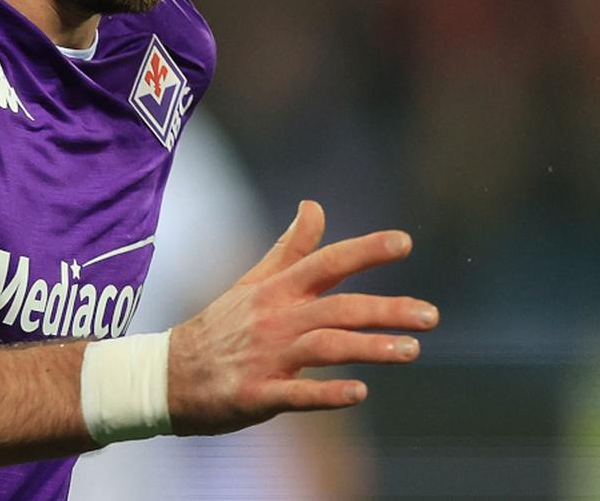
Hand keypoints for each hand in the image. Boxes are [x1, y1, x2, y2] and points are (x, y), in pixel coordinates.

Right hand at [165, 199, 438, 435]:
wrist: (168, 374)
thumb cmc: (219, 328)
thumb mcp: (252, 282)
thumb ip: (290, 248)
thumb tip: (314, 205)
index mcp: (275, 291)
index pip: (325, 262)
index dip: (365, 251)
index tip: (404, 242)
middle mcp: (274, 320)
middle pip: (337, 308)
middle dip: (386, 310)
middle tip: (431, 316)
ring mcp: (266, 357)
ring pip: (324, 346)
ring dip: (369, 347)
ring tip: (411, 351)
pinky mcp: (258, 394)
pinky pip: (297, 394)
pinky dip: (328, 393)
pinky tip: (359, 393)